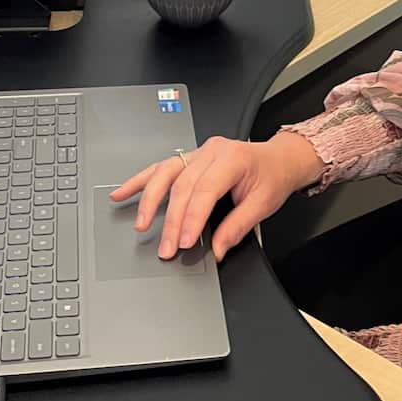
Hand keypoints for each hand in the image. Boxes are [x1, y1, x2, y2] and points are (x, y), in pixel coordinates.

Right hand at [109, 132, 323, 262]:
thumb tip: (217, 249)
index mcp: (233, 158)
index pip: (205, 190)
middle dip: (172, 220)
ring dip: (149, 200)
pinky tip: (123, 193)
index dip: (192, 218)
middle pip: (183, 186)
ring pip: (166, 173)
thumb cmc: (272, 177)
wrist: (278, 159)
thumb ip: (237, 227)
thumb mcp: (263, 204)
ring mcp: (198, 152)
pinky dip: (140, 181)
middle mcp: (212, 151)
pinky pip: (161, 168)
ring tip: (142, 224)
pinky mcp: (189, 158)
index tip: (184, 242)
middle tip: (166, 248)